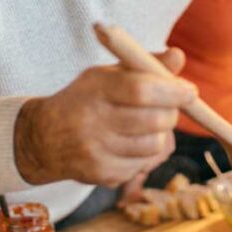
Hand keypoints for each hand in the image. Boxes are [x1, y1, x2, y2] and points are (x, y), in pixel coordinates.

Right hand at [14, 48, 192, 186]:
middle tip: (168, 108)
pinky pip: (144, 165)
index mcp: (95, 89)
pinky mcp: (101, 174)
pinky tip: (132, 143)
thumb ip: (144, 66)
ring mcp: (96, 152)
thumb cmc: (85, 99)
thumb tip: (178, 56)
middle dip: (171, 113)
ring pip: (154, 146)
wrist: (43, 138)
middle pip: (154, 121)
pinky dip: (147, 154)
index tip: (189, 91)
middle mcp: (93, 122)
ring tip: (148, 125)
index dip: (171, 91)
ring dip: (161, 134)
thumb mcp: (107, 75)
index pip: (140, 90)